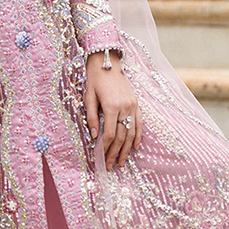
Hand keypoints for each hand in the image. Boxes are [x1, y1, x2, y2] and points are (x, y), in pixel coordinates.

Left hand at [84, 50, 141, 170]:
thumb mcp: (88, 97)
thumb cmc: (95, 79)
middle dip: (115, 153)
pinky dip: (138, 136)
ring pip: (131, 132)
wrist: (107, 61)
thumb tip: (93, 136)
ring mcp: (133, 105)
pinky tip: (135, 147)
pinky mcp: (137, 103)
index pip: (110, 133)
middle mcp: (124, 107)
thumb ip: (91, 117)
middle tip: (110, 166)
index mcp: (111, 106)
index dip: (105, 148)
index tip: (101, 158)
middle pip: (121, 136)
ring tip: (121, 162)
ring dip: (127, 149)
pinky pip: (140, 123)